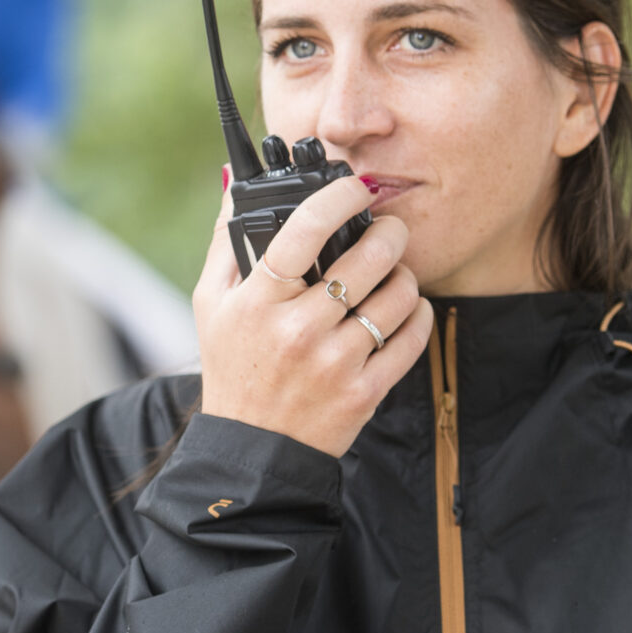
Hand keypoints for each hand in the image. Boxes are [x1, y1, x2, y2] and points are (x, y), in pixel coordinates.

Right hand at [191, 170, 432, 457]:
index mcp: (258, 302)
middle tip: (388, 229)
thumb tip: (238, 183)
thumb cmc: (233, 366)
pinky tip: (406, 309)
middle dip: (389, 232)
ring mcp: (334, 364)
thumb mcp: (212, 303)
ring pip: (398, 295)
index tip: (357, 187)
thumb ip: (226, 240)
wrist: (252, 449)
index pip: (304, 229)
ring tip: (393, 274)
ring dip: (405, 275)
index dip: (339, 197)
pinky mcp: (364, 393)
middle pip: (367, 258)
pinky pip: (413, 338)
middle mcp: (297, 330)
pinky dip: (418, 315)